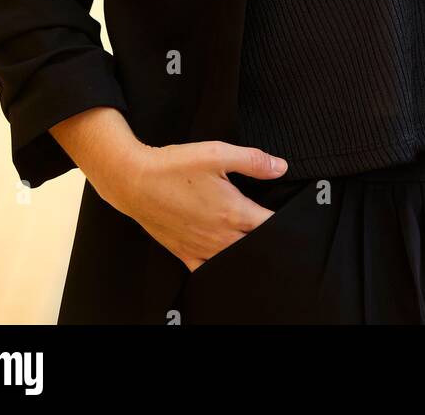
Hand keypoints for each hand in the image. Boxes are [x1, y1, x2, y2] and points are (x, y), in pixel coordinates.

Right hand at [108, 139, 288, 271]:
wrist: (135, 181)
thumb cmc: (175, 166)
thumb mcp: (217, 153)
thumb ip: (253, 161)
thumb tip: (281, 167)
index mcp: (233, 212)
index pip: (269, 225)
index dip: (283, 221)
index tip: (289, 215)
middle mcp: (220, 237)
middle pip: (255, 246)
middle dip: (266, 238)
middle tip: (270, 228)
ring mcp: (202, 248)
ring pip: (234, 260)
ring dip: (245, 251)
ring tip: (251, 241)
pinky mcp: (184, 253)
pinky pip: (208, 270)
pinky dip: (219, 267)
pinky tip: (224, 258)